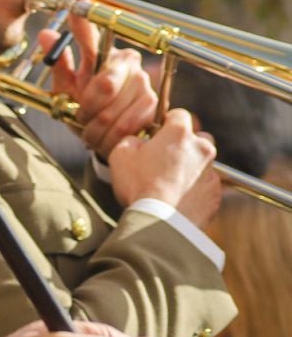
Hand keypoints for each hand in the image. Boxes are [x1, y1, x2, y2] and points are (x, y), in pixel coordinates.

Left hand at [45, 0, 157, 157]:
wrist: (108, 139)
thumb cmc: (86, 111)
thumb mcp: (67, 89)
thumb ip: (59, 64)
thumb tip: (45, 35)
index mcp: (101, 54)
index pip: (90, 30)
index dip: (82, 10)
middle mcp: (125, 61)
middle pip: (105, 84)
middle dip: (88, 106)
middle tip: (82, 115)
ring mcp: (142, 81)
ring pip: (114, 107)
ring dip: (96, 125)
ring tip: (92, 129)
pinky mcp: (153, 102)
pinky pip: (127, 120)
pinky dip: (110, 134)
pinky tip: (106, 136)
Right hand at [105, 108, 220, 225]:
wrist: (160, 222)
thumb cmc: (139, 185)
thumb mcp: (120, 154)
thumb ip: (131, 140)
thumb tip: (138, 141)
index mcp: (179, 133)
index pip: (178, 115)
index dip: (165, 123)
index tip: (156, 135)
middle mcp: (202, 147)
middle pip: (196, 137)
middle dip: (182, 145)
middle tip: (162, 161)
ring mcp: (212, 171)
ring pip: (203, 163)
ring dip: (190, 168)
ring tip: (169, 184)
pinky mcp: (216, 193)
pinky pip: (206, 185)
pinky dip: (195, 189)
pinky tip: (177, 199)